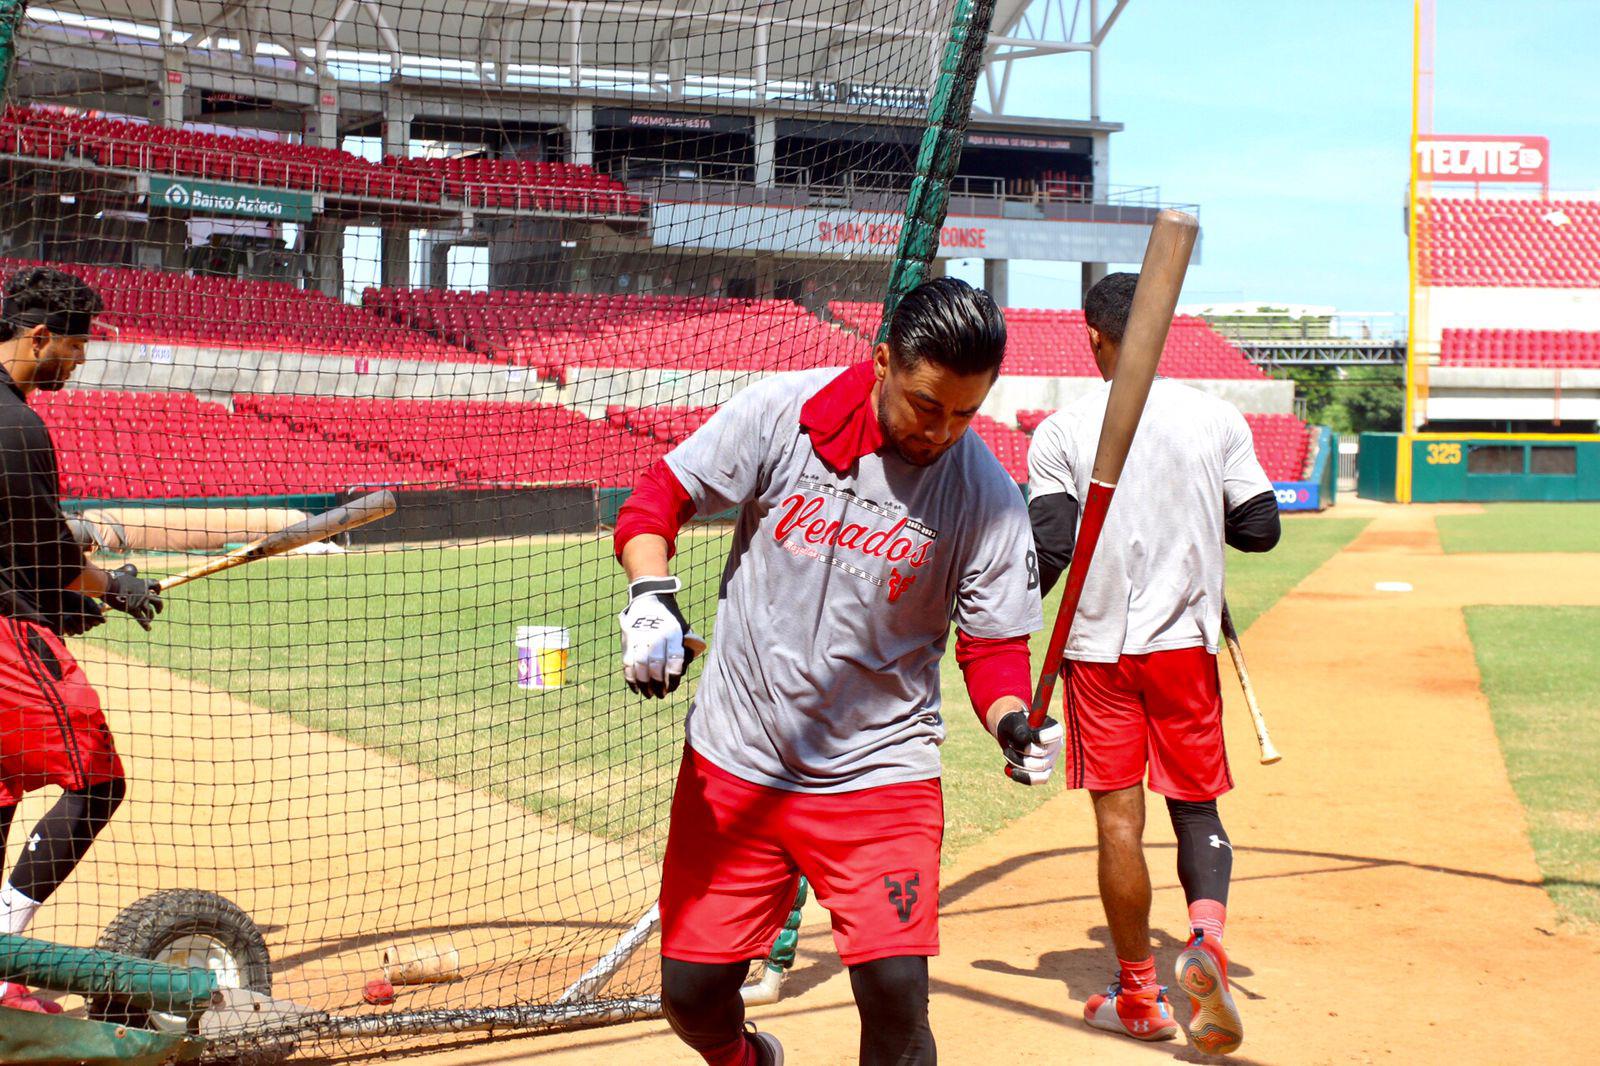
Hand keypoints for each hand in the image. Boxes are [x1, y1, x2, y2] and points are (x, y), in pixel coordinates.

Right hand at [102, 564, 162, 629]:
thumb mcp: (123, 572)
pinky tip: (148, 629)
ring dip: (151, 616)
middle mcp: (144, 593)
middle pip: (158, 600)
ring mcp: (140, 602)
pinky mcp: (133, 609)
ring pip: (150, 611)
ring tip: (150, 619)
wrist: (108, 585)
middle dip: (159, 606)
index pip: (156, 584)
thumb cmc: (113, 578)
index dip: (157, 589)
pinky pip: (142, 619)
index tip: (156, 592)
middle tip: (159, 610)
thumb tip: (130, 569)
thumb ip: (129, 572)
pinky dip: (145, 625)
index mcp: (143, 583)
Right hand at [618, 576, 702, 697]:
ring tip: (649, 694)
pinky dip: (630, 678)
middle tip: (661, 695)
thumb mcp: (683, 628)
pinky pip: (627, 663)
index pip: (674, 660)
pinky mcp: (627, 639)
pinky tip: (636, 689)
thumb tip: (682, 671)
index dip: (672, 678)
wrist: (649, 598)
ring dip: (644, 685)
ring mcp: (639, 637)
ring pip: (639, 667)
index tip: (671, 687)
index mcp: (673, 633)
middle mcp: (656, 635)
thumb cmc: (670, 620)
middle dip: (658, 684)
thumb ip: (686, 648)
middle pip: (655, 666)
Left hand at [996, 710, 1064, 785]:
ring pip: (1038, 769)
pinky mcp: (1044, 773)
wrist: (1009, 735)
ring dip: (1017, 762)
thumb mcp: (1012, 722)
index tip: (1026, 736)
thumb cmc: (1013, 726)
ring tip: (1008, 753)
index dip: (1041, 736)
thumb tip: (1026, 741)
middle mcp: (1056, 745)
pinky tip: (1009, 770)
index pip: (1054, 733)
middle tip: (1010, 743)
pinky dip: (1021, 776)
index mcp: (1053, 728)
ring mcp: (1051, 760)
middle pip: (1042, 754)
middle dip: (1021, 750)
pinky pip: (1037, 779)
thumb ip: (1019, 729)